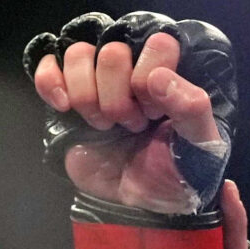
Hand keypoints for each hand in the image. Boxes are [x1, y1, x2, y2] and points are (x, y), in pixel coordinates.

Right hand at [27, 12, 233, 217]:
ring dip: (88, 96)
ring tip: (105, 126)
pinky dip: (50, 81)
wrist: (142, 205)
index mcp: (168, 71)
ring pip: (78, 53)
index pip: (157, 43)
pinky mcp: (68, 94)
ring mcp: (97, 79)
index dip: (149, 78)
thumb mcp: (201, 148)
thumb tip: (157, 77)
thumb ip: (193, 109)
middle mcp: (133, 67)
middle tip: (132, 126)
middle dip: (118, 98)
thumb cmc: (177, 173)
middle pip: (111, 51)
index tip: (153, 113)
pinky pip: (48, 64)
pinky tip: (64, 107)